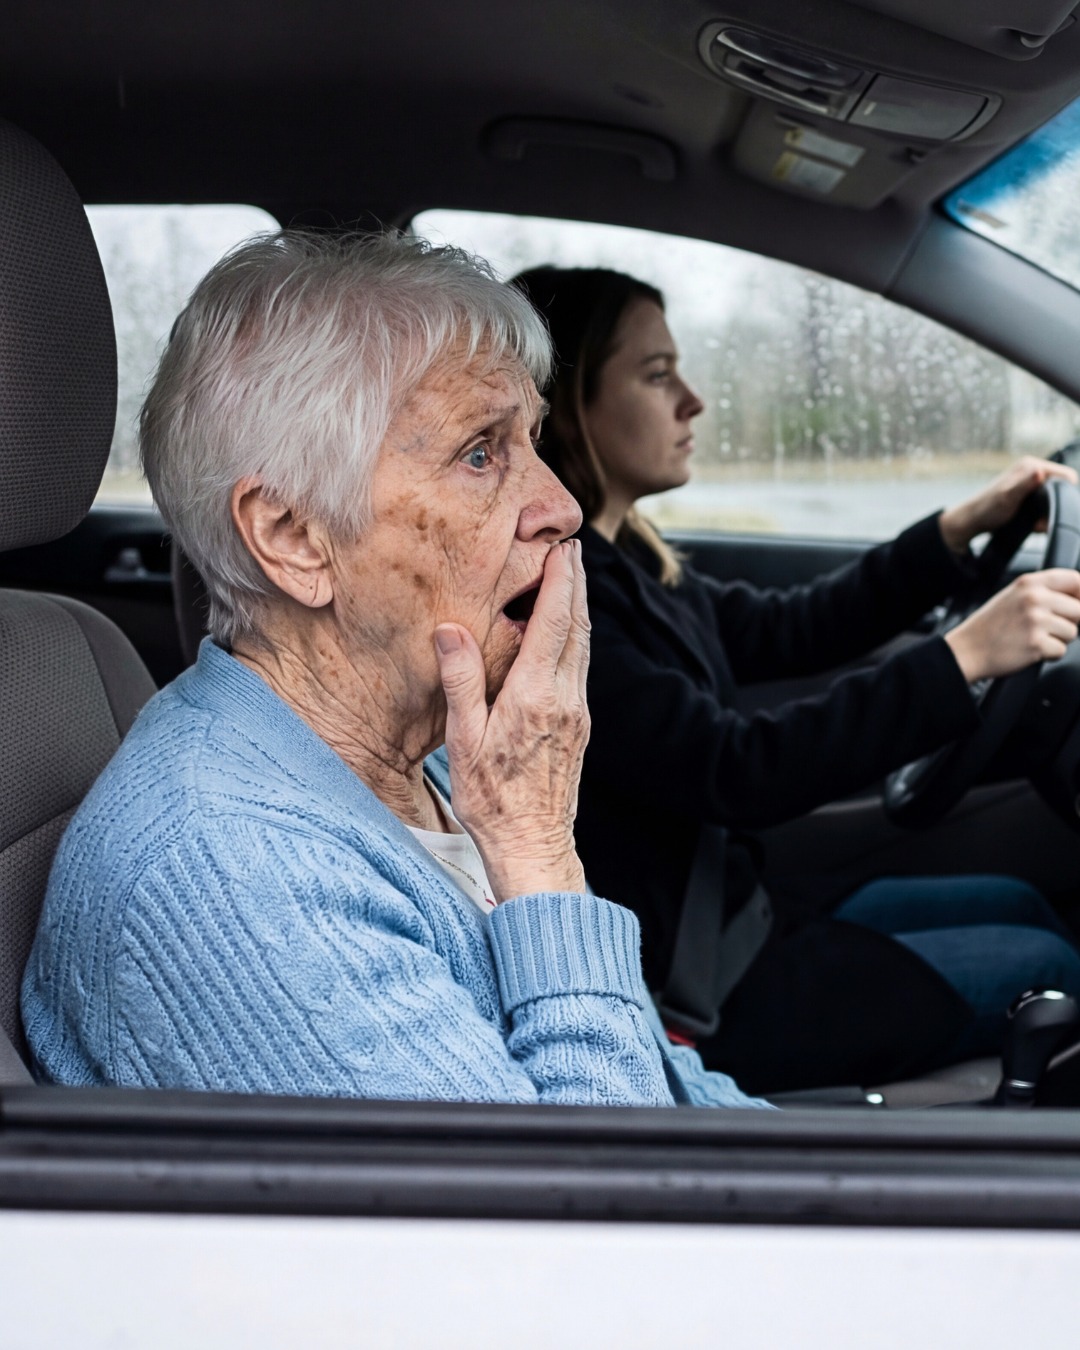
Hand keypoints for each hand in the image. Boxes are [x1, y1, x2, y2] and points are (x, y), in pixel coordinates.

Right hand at [433, 539, 589, 902]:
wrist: (533, 846)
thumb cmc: (492, 799)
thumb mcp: (464, 740)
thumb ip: (460, 681)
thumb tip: (449, 630)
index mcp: (534, 694)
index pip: (554, 623)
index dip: (560, 582)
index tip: (563, 549)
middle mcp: (565, 698)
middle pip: (577, 627)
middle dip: (576, 585)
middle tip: (573, 549)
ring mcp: (577, 713)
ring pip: (583, 648)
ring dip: (579, 609)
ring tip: (572, 580)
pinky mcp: (579, 727)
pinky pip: (580, 669)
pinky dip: (576, 639)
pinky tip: (566, 636)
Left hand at [938, 456, 1077, 554]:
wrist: (971, 520)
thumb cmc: (986, 508)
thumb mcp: (1007, 497)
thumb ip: (1024, 485)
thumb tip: (1040, 472)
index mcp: (1030, 466)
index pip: (1065, 474)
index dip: (1067, 492)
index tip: (1059, 508)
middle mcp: (1032, 471)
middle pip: (1061, 487)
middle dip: (1057, 505)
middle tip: (1042, 520)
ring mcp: (1030, 483)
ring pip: (1054, 497)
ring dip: (1049, 512)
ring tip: (1036, 523)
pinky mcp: (1028, 494)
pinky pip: (1045, 504)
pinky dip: (1042, 515)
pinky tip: (1033, 524)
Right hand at [945, 568, 1079, 681]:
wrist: (966, 650)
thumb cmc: (989, 626)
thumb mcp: (1012, 596)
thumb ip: (1042, 592)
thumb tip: (1077, 599)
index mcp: (1029, 583)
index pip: (1075, 579)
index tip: (1078, 604)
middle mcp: (1034, 598)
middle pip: (1079, 610)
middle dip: (1069, 623)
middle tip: (1046, 629)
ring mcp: (1036, 621)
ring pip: (1073, 632)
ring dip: (1058, 640)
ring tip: (1033, 638)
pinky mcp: (1036, 644)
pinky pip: (1061, 651)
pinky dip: (1049, 655)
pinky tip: (1029, 650)